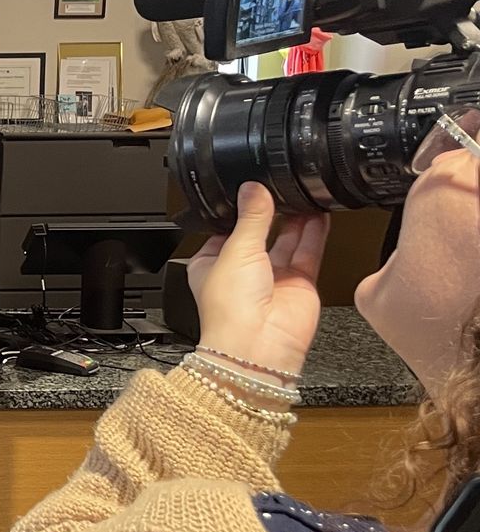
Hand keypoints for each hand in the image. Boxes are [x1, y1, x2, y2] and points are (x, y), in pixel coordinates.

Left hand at [186, 183, 328, 378]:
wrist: (258, 346)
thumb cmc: (230, 309)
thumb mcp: (235, 250)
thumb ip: (250, 218)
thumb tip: (252, 189)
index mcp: (211, 264)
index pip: (225, 229)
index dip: (238, 210)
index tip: (251, 187)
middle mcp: (241, 271)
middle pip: (259, 232)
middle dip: (270, 211)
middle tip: (281, 185)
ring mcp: (272, 278)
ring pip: (287, 240)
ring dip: (296, 218)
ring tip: (303, 192)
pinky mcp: (299, 283)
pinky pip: (309, 251)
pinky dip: (315, 233)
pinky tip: (320, 213)